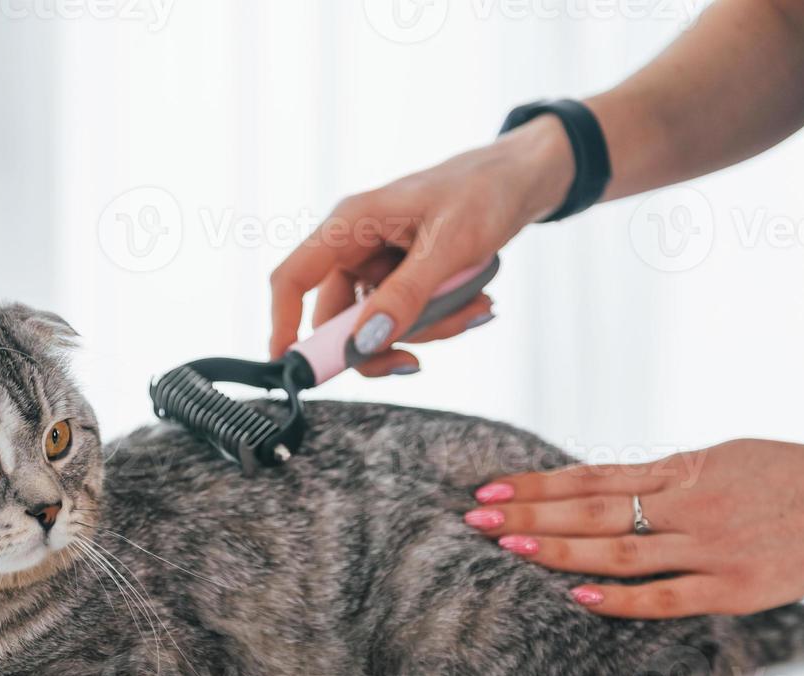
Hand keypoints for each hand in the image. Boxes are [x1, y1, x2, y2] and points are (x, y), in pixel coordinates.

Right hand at [267, 118, 573, 376]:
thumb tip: (364, 343)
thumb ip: (406, 296)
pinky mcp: (401, 278)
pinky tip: (476, 300)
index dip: (282, 322)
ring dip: (429, 329)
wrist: (521, 180)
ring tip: (477, 303)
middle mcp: (356, 245)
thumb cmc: (484, 193)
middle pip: (340, 318)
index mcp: (351, 224)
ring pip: (379, 326)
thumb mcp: (450, 246)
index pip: (294, 277)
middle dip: (385, 340)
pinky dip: (441, 320)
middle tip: (418, 358)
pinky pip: (407, 318)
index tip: (291, 367)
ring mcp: (378, 264)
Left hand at [464, 438, 803, 617]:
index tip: (491, 487)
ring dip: (558, 549)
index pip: (592, 478)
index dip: (538, 484)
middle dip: (529, 514)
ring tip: (508, 545)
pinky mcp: (736, 588)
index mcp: (684, 468)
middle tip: (476, 515)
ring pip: (619, 551)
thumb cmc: (790, 474)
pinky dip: (619, 596)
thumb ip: (666, 478)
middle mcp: (691, 504)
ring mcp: (713, 547)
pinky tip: (576, 592)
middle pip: (592, 511)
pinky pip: (665, 596)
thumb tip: (604, 491)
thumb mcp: (721, 457)